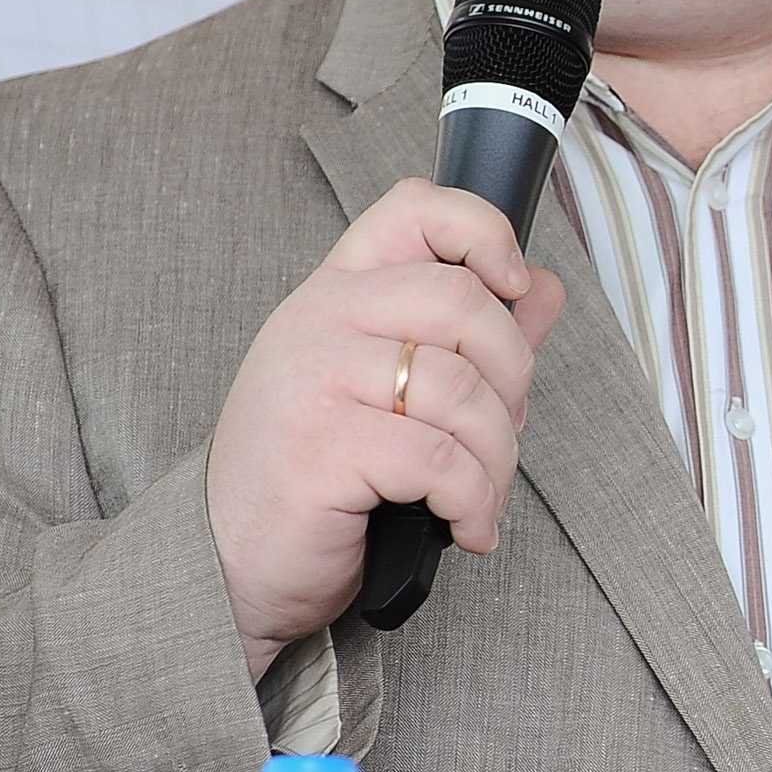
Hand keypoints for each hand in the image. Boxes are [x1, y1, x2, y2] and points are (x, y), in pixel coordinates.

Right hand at [205, 179, 565, 680]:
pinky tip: (466, 527)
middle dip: (513, 376)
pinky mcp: (322, 447)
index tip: (514, 285)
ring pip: (463, 390)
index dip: (484, 232)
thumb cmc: (310, 475)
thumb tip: (543, 290)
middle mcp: (321, 319)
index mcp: (337, 292)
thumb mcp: (385, 389)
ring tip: (481, 496)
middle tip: (504, 430)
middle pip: (464, 302)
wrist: (228, 562)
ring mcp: (316, 378)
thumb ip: (467, 337)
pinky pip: (441, 461)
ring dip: (497, 458)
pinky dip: (473, 502)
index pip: (416, 208)